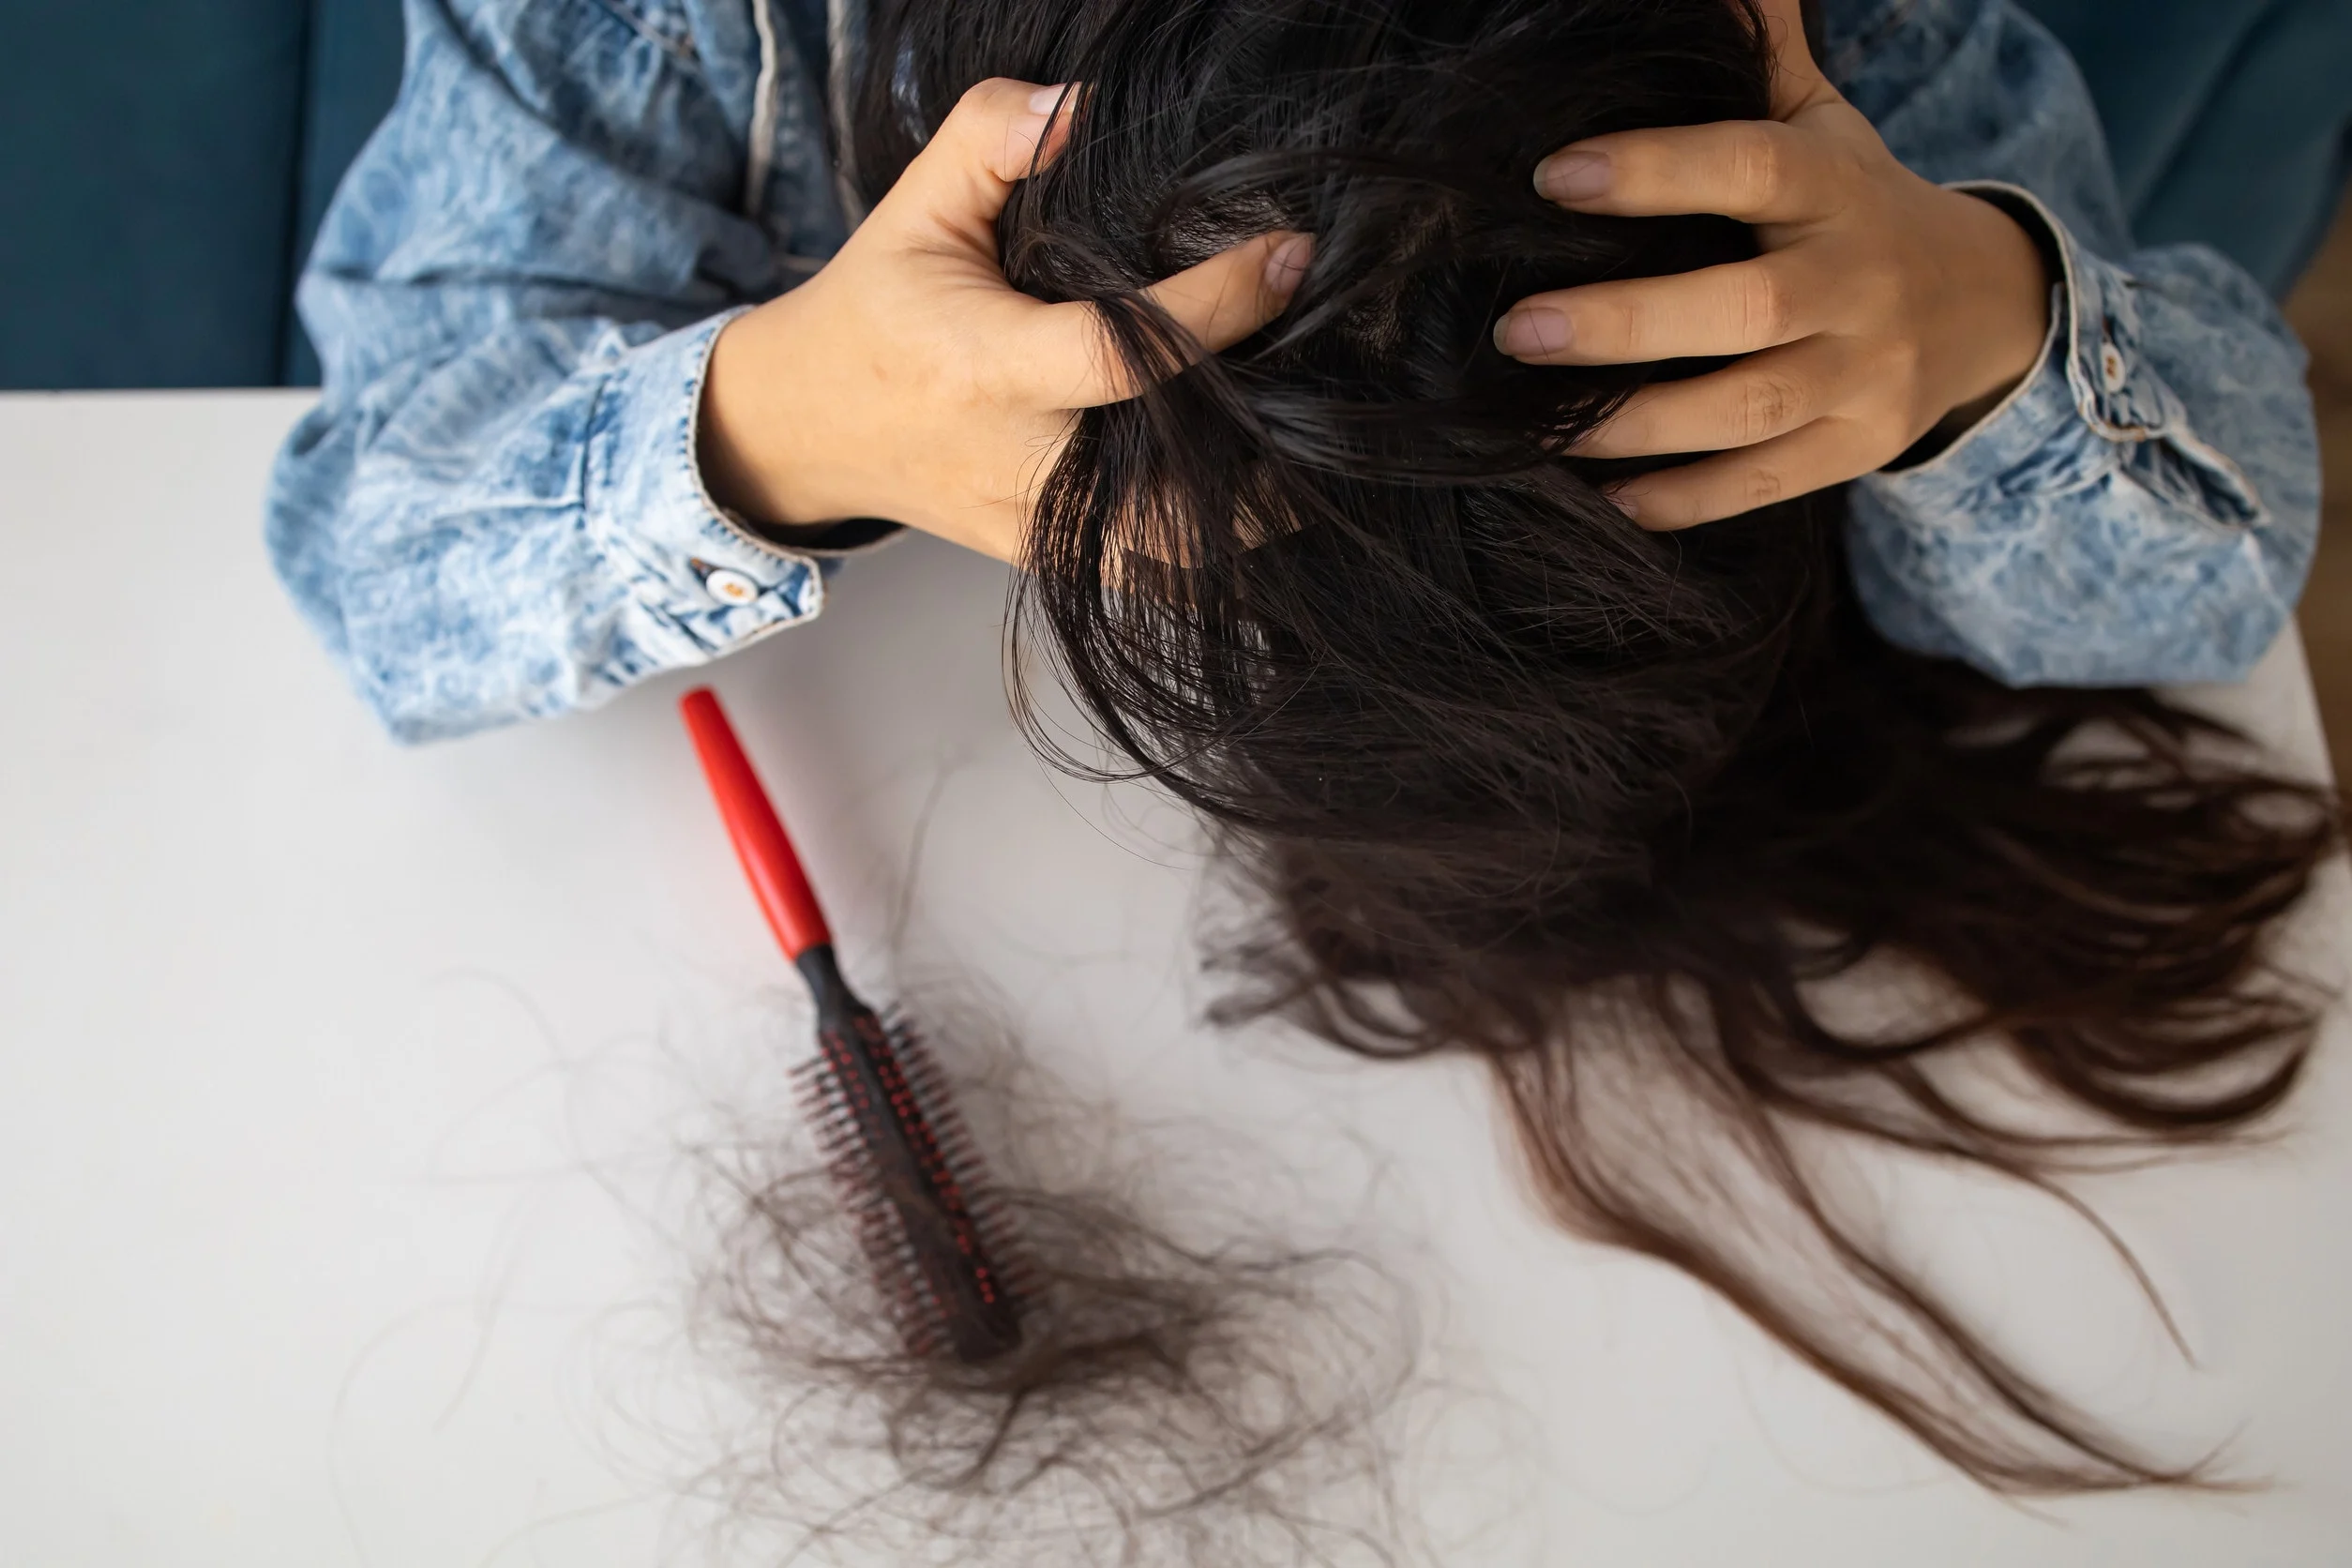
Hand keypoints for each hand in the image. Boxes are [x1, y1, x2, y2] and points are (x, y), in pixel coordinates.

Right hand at [699, 78, 1311, 562]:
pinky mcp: (1051, 559)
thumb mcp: (914, 208)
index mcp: (990, 369)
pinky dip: (1216, 539)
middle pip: (1179, 478)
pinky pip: (1157, 572)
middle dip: (1267, 437)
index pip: (1123, 351)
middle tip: (1333, 373)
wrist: (808, 428)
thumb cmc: (876, 311)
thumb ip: (988, 136)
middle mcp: (1023, 461)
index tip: (1289, 256)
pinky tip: (1260, 484)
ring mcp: (1041, 525)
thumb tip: (1079, 100)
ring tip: (1310, 435)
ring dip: (1256, 504)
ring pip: (1182, 549)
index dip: (1218, 308)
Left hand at [1492, 0, 2048, 529]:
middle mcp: (1858, 283)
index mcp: (1835, 187)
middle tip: (1517, 330)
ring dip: (1637, 424)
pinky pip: (1762, 484)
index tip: (1551, 173)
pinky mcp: (1856, 448)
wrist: (1984, 305)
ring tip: (1536, 426)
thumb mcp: (1821, 122)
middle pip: (1745, 309)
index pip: (1749, 167)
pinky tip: (1602, 499)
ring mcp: (1864, 375)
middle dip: (1625, 324)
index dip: (1655, 169)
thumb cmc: (1854, 205)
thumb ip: (1759, 58)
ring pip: (1748, 409)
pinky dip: (1681, 499)